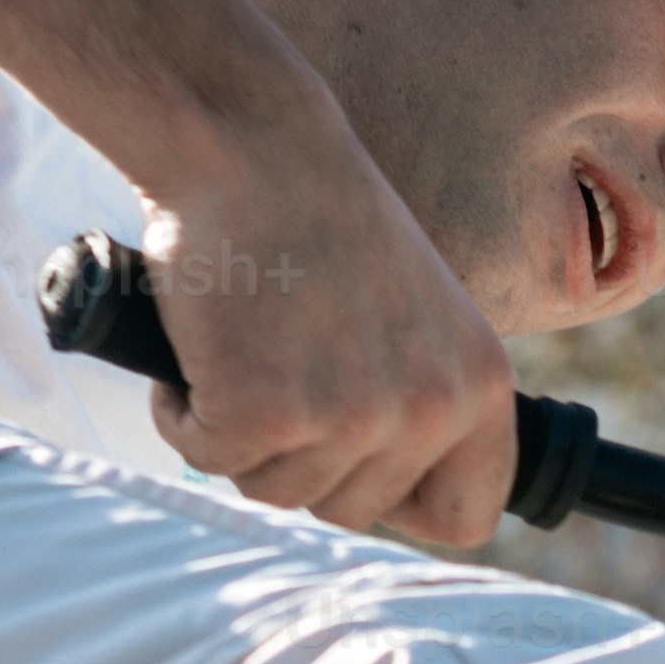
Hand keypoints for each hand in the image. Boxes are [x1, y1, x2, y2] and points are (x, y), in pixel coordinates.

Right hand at [133, 103, 520, 549]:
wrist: (251, 146)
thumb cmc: (319, 220)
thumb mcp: (417, 316)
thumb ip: (421, 399)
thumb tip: (391, 492)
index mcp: (481, 387)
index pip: (467, 517)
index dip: (405, 504)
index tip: (360, 466)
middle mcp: (428, 410)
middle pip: (350, 511)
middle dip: (301, 458)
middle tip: (280, 368)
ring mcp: (348, 417)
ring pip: (275, 490)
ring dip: (240, 435)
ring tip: (244, 345)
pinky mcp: (263, 413)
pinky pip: (207, 458)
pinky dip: (183, 412)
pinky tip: (200, 346)